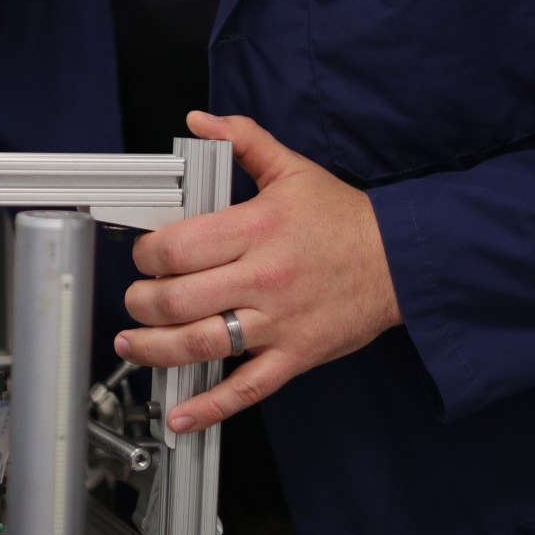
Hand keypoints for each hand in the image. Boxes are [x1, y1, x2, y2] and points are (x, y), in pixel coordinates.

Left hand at [115, 111, 401, 433]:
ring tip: (133, 343)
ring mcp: (278, 322)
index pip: (179, 247)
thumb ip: (243, 139)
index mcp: (256, 229)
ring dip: (156, 349)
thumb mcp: (293, 169)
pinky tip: (181, 414)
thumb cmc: (344, 218)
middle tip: (135, 298)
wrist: (402, 261)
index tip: (143, 255)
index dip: (147, 254)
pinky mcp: (294, 356)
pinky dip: (210, 407)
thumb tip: (201, 121)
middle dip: (142, 301)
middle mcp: (262, 278)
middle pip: (178, 299)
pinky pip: (246, 389)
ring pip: (201, 345)